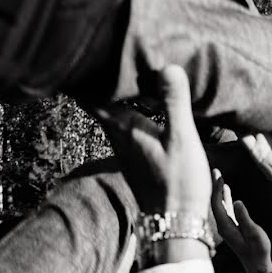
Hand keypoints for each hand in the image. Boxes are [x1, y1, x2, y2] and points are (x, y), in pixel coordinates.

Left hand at [94, 65, 210, 216]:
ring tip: (127, 70)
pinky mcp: (136, 156)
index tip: (90, 50)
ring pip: (111, 112)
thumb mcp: (182, 138)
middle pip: (100, 100)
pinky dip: (128, 108)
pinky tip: (144, 103)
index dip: (89, 71)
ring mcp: (125, 148)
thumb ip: (174, 101)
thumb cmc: (179, 182)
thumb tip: (168, 66)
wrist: (176, 222)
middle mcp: (118, 136)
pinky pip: (125, 123)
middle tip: (109, 52)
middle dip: (102, 78)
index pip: (93, 93)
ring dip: (116, 93)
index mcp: (124, 127)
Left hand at [211, 169, 271, 272]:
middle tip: (215, 171)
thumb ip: (244, 217)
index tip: (220, 176)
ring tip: (219, 177)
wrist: (258, 266)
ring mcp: (227, 227)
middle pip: (215, 203)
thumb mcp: (254, 233)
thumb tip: (237, 201)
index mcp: (225, 226)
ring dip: (220, 191)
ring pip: (220, 205)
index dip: (217, 189)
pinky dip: (226, 199)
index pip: (216, 204)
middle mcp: (223, 226)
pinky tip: (228, 192)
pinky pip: (226, 209)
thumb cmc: (258, 250)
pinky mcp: (232, 228)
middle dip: (215, 187)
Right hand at [241, 82, 271, 204]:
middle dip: (252, 97)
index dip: (269, 90)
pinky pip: (244, 138)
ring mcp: (261, 139)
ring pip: (248, 122)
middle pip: (258, 111)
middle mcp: (271, 129)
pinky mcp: (256, 151)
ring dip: (242, 111)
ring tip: (235, 93)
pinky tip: (233, 116)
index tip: (263, 72)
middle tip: (246, 77)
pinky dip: (238, 128)